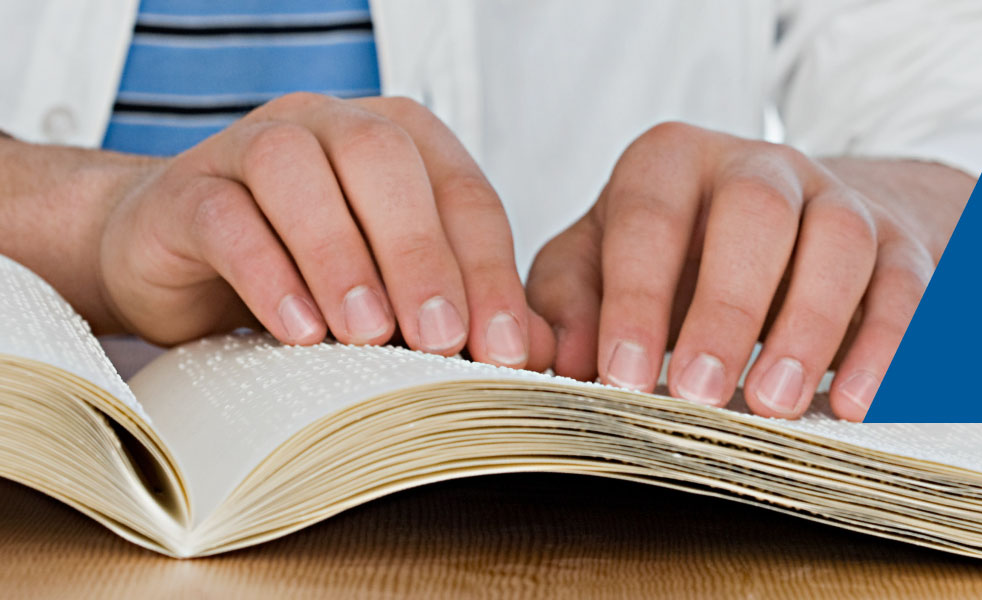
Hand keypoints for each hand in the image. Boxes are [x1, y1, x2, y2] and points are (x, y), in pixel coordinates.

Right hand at [93, 93, 552, 367]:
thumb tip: (539, 354)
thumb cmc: (311, 274)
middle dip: (421, 253)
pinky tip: (299, 329)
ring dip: (340, 256)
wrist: (182, 262)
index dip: (490, 272)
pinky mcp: (185, 192)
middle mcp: (329, 126)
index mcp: (403, 142)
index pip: (463, 194)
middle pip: (384, 159)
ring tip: (368, 334)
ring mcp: (250, 146)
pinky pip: (227, 216)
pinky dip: (267, 272)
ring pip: (297, 171)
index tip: (506, 349)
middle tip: (441, 338)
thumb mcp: (398, 293)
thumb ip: (468, 310)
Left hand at [527, 122, 971, 420]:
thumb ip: (569, 301)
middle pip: (757, 211)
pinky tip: (854, 404)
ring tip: (776, 405)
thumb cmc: (672, 258)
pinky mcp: (897, 243)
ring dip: (811, 325)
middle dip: (728, 305)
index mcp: (672, 160)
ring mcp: (837, 198)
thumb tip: (558, 358)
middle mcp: (760, 165)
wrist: (787, 229)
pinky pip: (905, 285)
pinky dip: (885, 346)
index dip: (636, 297)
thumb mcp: (600, 263)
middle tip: (702, 394)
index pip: (650, 214)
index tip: (624, 378)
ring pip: (841, 240)